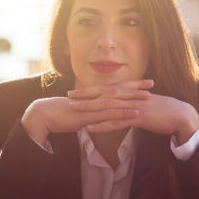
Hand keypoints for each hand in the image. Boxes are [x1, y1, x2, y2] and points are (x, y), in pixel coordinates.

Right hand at [21, 79, 153, 146]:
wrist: (45, 115)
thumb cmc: (61, 115)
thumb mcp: (80, 113)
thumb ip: (91, 113)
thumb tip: (97, 116)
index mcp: (94, 95)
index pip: (115, 87)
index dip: (130, 84)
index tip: (143, 82)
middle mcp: (95, 97)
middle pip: (119, 89)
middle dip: (136, 86)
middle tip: (152, 83)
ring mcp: (93, 106)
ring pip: (117, 100)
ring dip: (133, 98)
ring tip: (148, 98)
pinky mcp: (91, 115)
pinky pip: (110, 114)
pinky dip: (124, 113)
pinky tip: (135, 114)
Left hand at [67, 82, 198, 144]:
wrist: (181, 115)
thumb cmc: (164, 110)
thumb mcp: (146, 103)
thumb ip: (133, 102)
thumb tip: (123, 105)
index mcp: (132, 91)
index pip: (107, 88)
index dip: (91, 89)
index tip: (76, 91)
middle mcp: (130, 96)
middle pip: (103, 94)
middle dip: (85, 94)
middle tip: (69, 96)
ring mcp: (134, 106)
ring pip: (107, 106)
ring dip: (89, 108)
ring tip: (74, 110)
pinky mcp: (138, 118)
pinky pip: (117, 122)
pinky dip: (102, 125)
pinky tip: (90, 128)